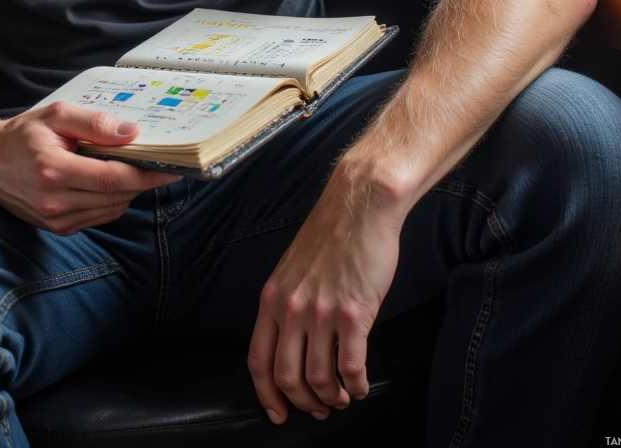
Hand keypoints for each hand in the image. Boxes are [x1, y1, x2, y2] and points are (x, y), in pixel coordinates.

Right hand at [0, 101, 180, 234]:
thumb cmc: (22, 135)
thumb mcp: (56, 115)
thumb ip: (94, 123)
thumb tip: (131, 133)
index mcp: (53, 170)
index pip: (112, 178)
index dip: (146, 174)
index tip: (172, 167)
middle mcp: (54, 201)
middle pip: (116, 196)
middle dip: (143, 180)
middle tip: (161, 163)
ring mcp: (55, 219)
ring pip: (111, 209)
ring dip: (129, 191)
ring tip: (136, 169)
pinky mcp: (57, 228)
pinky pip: (99, 217)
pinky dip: (112, 201)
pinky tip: (111, 182)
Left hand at [247, 170, 404, 423]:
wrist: (360, 206)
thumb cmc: (331, 234)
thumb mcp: (293, 268)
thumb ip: (287, 303)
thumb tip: (291, 341)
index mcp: (272, 298)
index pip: (258, 360)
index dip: (267, 394)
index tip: (277, 413)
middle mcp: (292, 309)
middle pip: (287, 377)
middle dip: (303, 403)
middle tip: (318, 410)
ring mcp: (321, 313)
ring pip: (320, 380)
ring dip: (332, 398)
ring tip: (343, 397)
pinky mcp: (354, 314)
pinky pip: (352, 367)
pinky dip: (357, 385)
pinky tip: (361, 385)